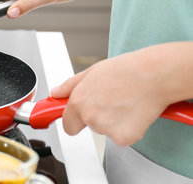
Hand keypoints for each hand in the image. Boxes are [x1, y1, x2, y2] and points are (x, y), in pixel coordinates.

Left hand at [51, 49, 173, 145]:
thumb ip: (70, 86)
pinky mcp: (124, 138)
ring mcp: (106, 129)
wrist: (153, 75)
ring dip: (114, 122)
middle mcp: (89, 117)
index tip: (80, 117)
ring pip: (106, 131)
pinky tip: (134, 112)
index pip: (68, 125)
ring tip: (125, 101)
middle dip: (98, 116)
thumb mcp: (91, 72)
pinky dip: (129, 129)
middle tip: (112, 99)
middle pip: (89, 126)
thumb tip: (56, 93)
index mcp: (78, 102)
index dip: (75, 120)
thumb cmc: (126, 70)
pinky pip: (123, 137)